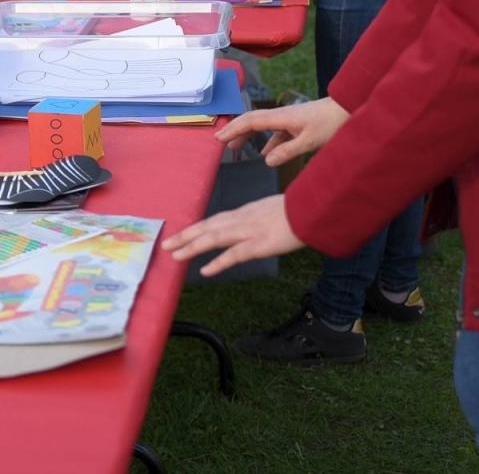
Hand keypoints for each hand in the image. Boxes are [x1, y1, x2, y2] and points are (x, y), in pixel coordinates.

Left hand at [161, 195, 304, 275]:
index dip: (196, 227)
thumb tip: (248, 226)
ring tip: (175, 255)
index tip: (180, 233)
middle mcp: (241, 219)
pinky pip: (235, 254)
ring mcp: (249, 231)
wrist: (312, 208)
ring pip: (214, 238)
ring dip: (192, 247)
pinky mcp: (260, 244)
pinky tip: (205, 270)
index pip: (214, 220)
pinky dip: (219, 262)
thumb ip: (256, 218)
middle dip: (185, 236)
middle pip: (207, 227)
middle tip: (165, 244)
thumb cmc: (298, 209)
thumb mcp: (270, 211)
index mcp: (244, 212)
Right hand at [218, 96, 350, 166]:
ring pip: (263, 126)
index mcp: (281, 117)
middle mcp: (282, 115)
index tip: (219, 139)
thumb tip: (266, 160)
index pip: (250, 122)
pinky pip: (276, 132)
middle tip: (220, 142)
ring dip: (248, 135)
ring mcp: (289, 119)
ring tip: (236, 148)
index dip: (234, 130)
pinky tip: (266, 154)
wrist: (349, 109)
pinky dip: (268, 142)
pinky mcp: (298, 124)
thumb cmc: (331, 123)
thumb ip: (287, 151)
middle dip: (235, 130)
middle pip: (252, 121)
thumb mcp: (309, 141)